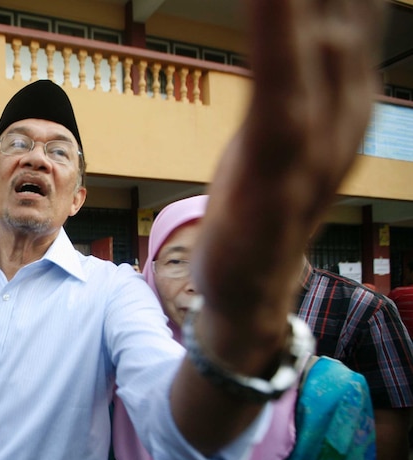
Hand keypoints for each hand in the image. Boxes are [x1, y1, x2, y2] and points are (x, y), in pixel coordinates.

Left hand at [190, 0, 383, 374]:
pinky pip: (281, 80)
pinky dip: (279, 24)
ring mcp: (320, 136)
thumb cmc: (259, 203)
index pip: (353, 3)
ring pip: (325, 30)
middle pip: (347, 5)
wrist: (248, 289)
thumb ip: (296, 72)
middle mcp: (347, 105)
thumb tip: (299, 23)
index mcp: (345, 92)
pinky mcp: (280, 163)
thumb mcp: (281, 126)